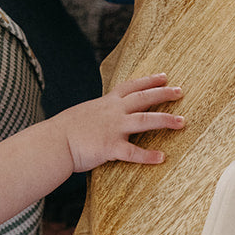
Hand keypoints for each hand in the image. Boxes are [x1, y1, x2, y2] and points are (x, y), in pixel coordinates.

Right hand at [57, 73, 185, 170]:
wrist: (52, 142)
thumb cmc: (63, 131)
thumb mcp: (83, 114)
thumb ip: (98, 114)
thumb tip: (102, 116)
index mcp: (106, 103)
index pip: (131, 87)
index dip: (148, 81)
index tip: (164, 76)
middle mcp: (113, 112)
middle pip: (144, 99)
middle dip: (163, 94)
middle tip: (180, 91)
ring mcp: (113, 128)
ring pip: (145, 120)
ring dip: (166, 120)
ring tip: (182, 122)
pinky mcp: (110, 147)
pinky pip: (133, 152)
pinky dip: (148, 156)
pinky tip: (161, 158)